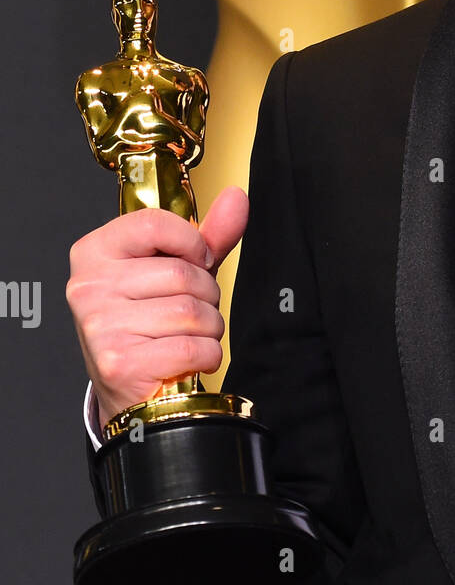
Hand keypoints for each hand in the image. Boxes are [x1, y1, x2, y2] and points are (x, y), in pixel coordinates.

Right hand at [66, 186, 248, 430]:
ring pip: (191, 313)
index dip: (192, 243)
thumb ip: (207, 235)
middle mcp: (89, 287)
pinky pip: (192, 348)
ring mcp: (100, 326)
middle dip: (206, 294)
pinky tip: (190, 357)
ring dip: (209, 327)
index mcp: (95, 252)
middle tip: (191, 310)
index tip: (197, 260)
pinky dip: (207, 355)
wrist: (129, 387)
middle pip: (181, 273)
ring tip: (189, 335)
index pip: (154, 224)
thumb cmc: (151, 320)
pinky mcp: (119, 364)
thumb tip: (236, 198)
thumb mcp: (176, 270)